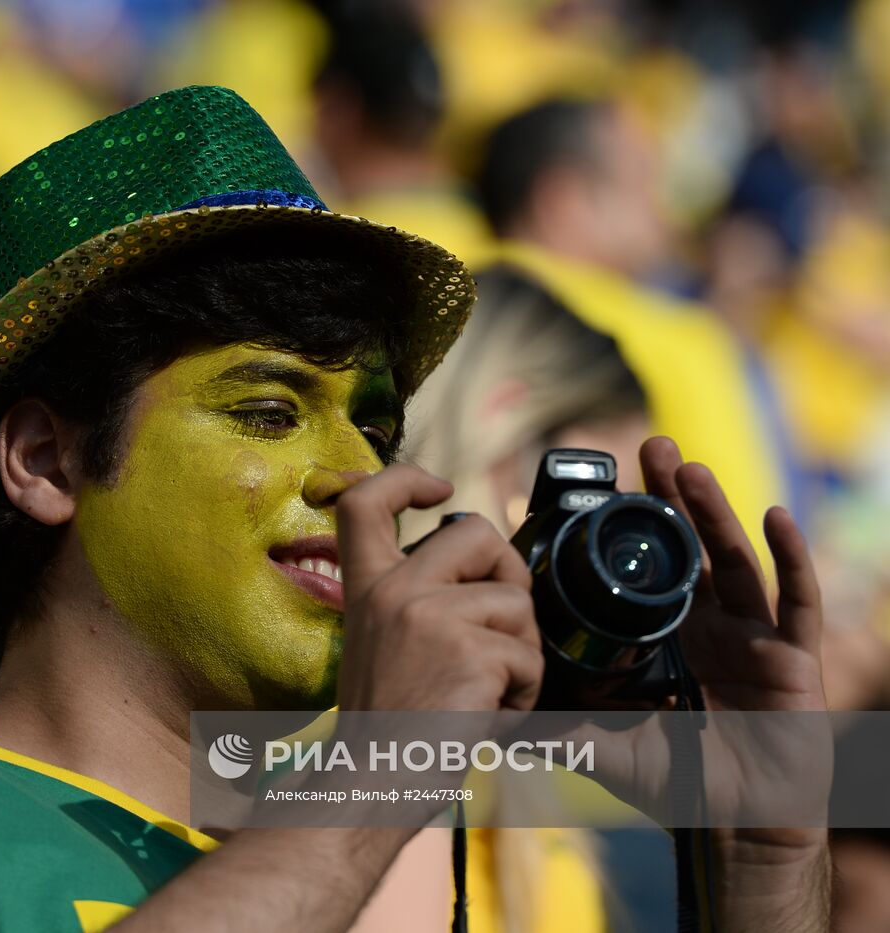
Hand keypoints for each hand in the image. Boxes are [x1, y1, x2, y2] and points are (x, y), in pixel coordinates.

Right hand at [334, 463, 543, 713]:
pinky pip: (529, 656)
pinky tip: (491, 715)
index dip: (406, 478)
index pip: (364, 501)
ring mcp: (431, 617)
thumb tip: (479, 566)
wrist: (372, 785)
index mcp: (366, 587)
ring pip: (515, 602)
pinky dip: (524, 692)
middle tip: (504, 619)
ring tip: (490, 691)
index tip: (439, 489)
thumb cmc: (385, 726)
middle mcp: (395, 590)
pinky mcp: (470, 652)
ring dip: (520, 650)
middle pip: (475, 530)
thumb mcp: (379, 642)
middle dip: (508, 570)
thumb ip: (414, 599)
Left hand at [572, 437, 828, 850]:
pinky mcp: (793, 661)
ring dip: (714, 513)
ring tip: (690, 469)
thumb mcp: (594, 742)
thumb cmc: (670, 781)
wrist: (730, 830)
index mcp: (662, 635)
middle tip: (651, 448)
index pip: (646, 565)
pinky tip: (776, 517)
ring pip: (733, 561)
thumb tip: (480, 704)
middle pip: (689, 548)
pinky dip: (791, 559)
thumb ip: (545, 720)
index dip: (633, 524)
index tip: (605, 483)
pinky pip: (798, 603)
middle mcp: (707, 626)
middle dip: (672, 497)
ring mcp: (752, 638)